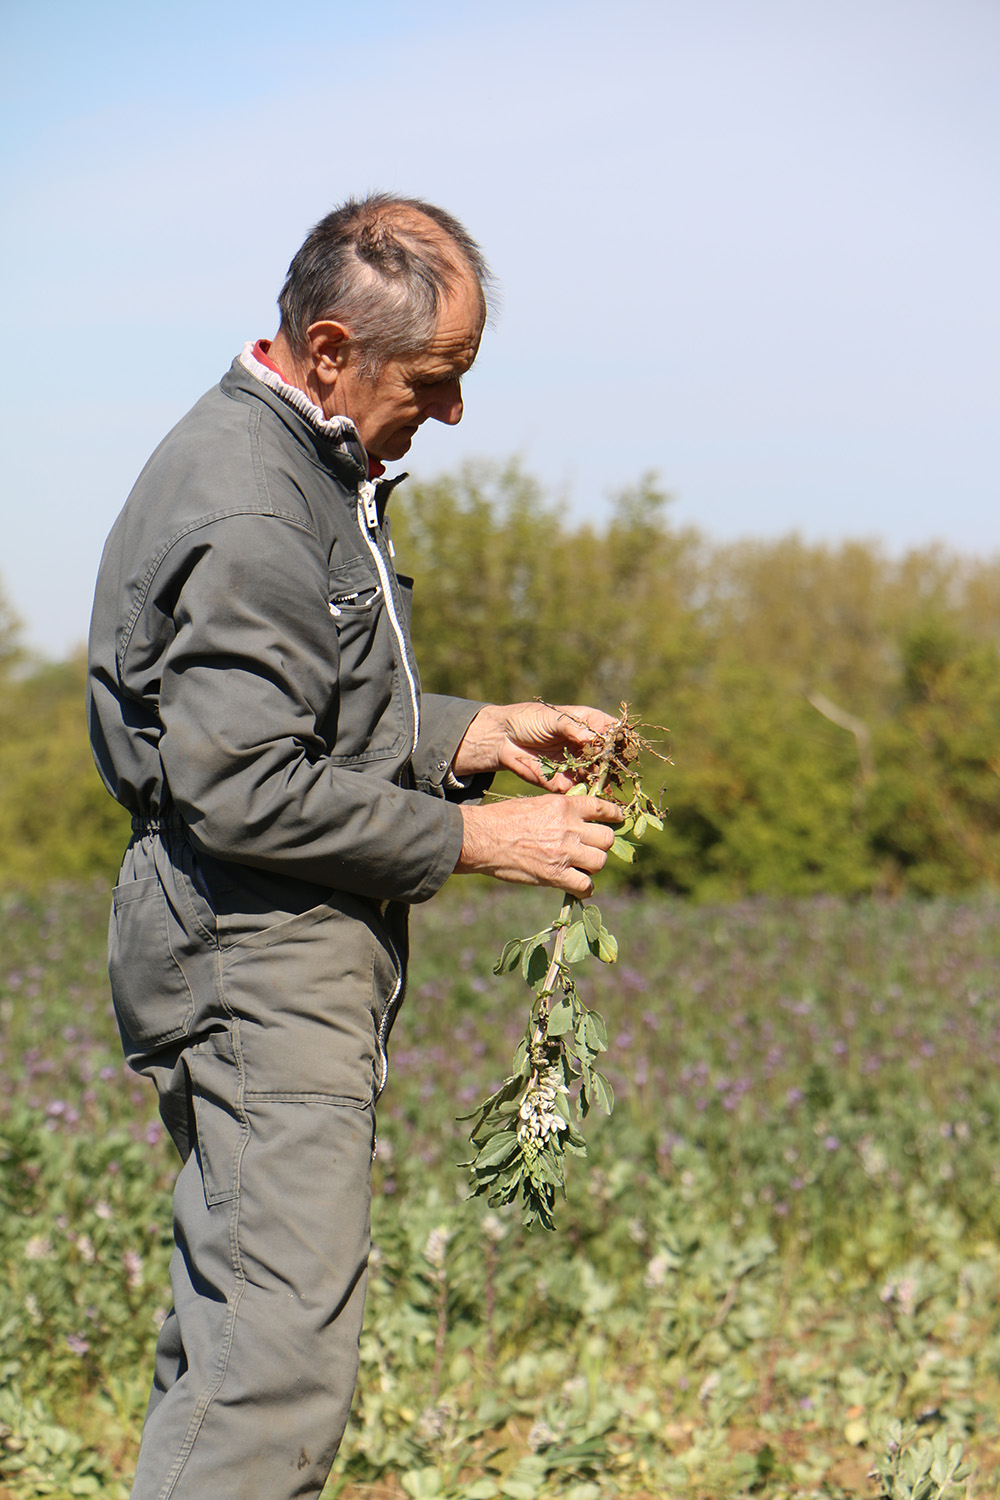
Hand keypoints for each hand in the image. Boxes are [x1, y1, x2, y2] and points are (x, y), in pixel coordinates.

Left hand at [453, 702, 616, 790]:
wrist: (501, 739)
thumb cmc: (527, 720)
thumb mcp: (550, 718)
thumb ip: (571, 727)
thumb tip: (591, 739)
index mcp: (587, 724)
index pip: (611, 731)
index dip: (618, 738)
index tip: (621, 745)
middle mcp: (586, 746)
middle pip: (608, 757)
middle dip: (611, 763)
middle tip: (611, 768)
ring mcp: (577, 764)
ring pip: (597, 775)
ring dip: (601, 781)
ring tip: (601, 783)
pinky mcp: (564, 780)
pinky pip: (579, 789)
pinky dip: (585, 793)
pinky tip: (588, 794)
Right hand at [455, 793, 619, 896]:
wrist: (481, 838)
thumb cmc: (501, 819)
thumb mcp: (534, 804)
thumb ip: (559, 811)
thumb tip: (577, 821)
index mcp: (563, 805)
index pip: (602, 808)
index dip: (614, 816)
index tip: (618, 820)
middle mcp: (569, 827)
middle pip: (606, 838)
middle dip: (601, 844)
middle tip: (589, 849)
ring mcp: (564, 852)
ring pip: (600, 862)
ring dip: (592, 866)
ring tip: (580, 867)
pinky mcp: (556, 875)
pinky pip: (585, 885)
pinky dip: (584, 888)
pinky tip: (576, 886)